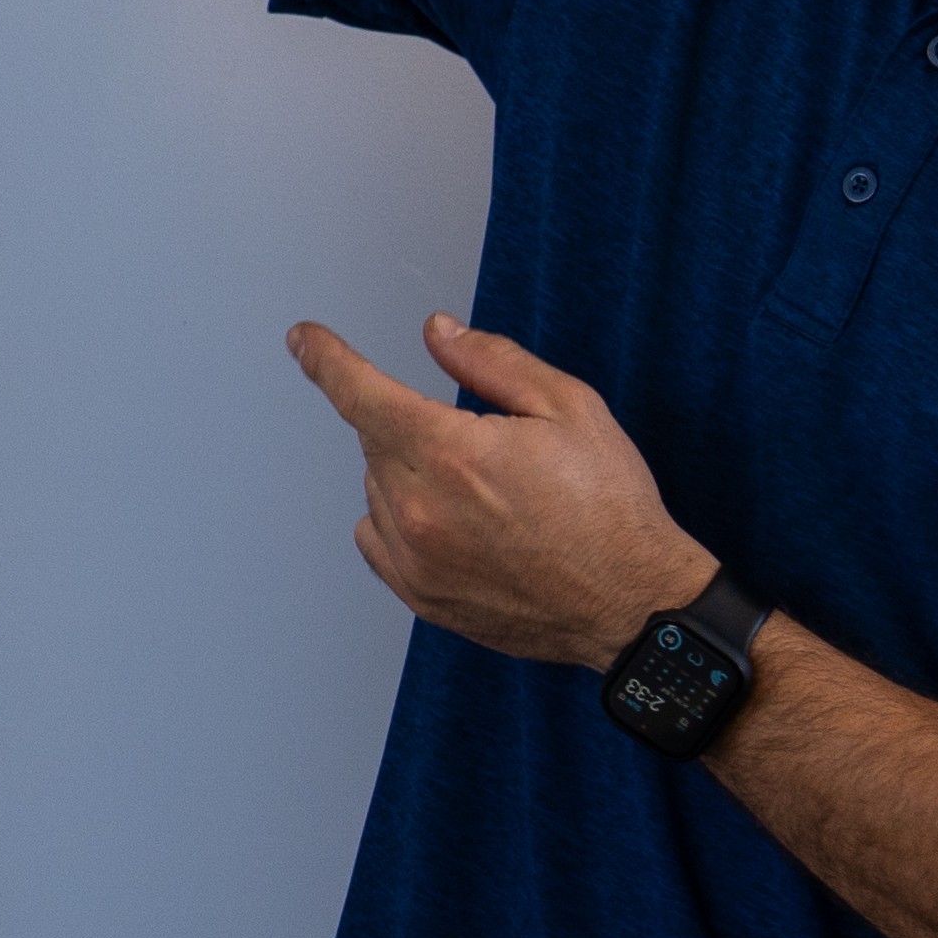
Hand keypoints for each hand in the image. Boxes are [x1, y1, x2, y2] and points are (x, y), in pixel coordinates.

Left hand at [286, 317, 708, 667]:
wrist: (633, 604)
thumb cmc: (611, 509)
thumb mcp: (570, 408)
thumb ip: (492, 362)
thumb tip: (438, 333)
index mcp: (452, 453)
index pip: (360, 393)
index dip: (326, 359)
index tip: (304, 340)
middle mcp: (421, 509)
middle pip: (376, 441)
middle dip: (415, 425)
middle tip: (483, 444)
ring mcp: (417, 561)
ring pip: (378, 490)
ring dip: (411, 475)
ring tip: (487, 494)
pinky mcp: (423, 598)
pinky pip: (378, 541)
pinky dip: (400, 521)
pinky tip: (454, 524)